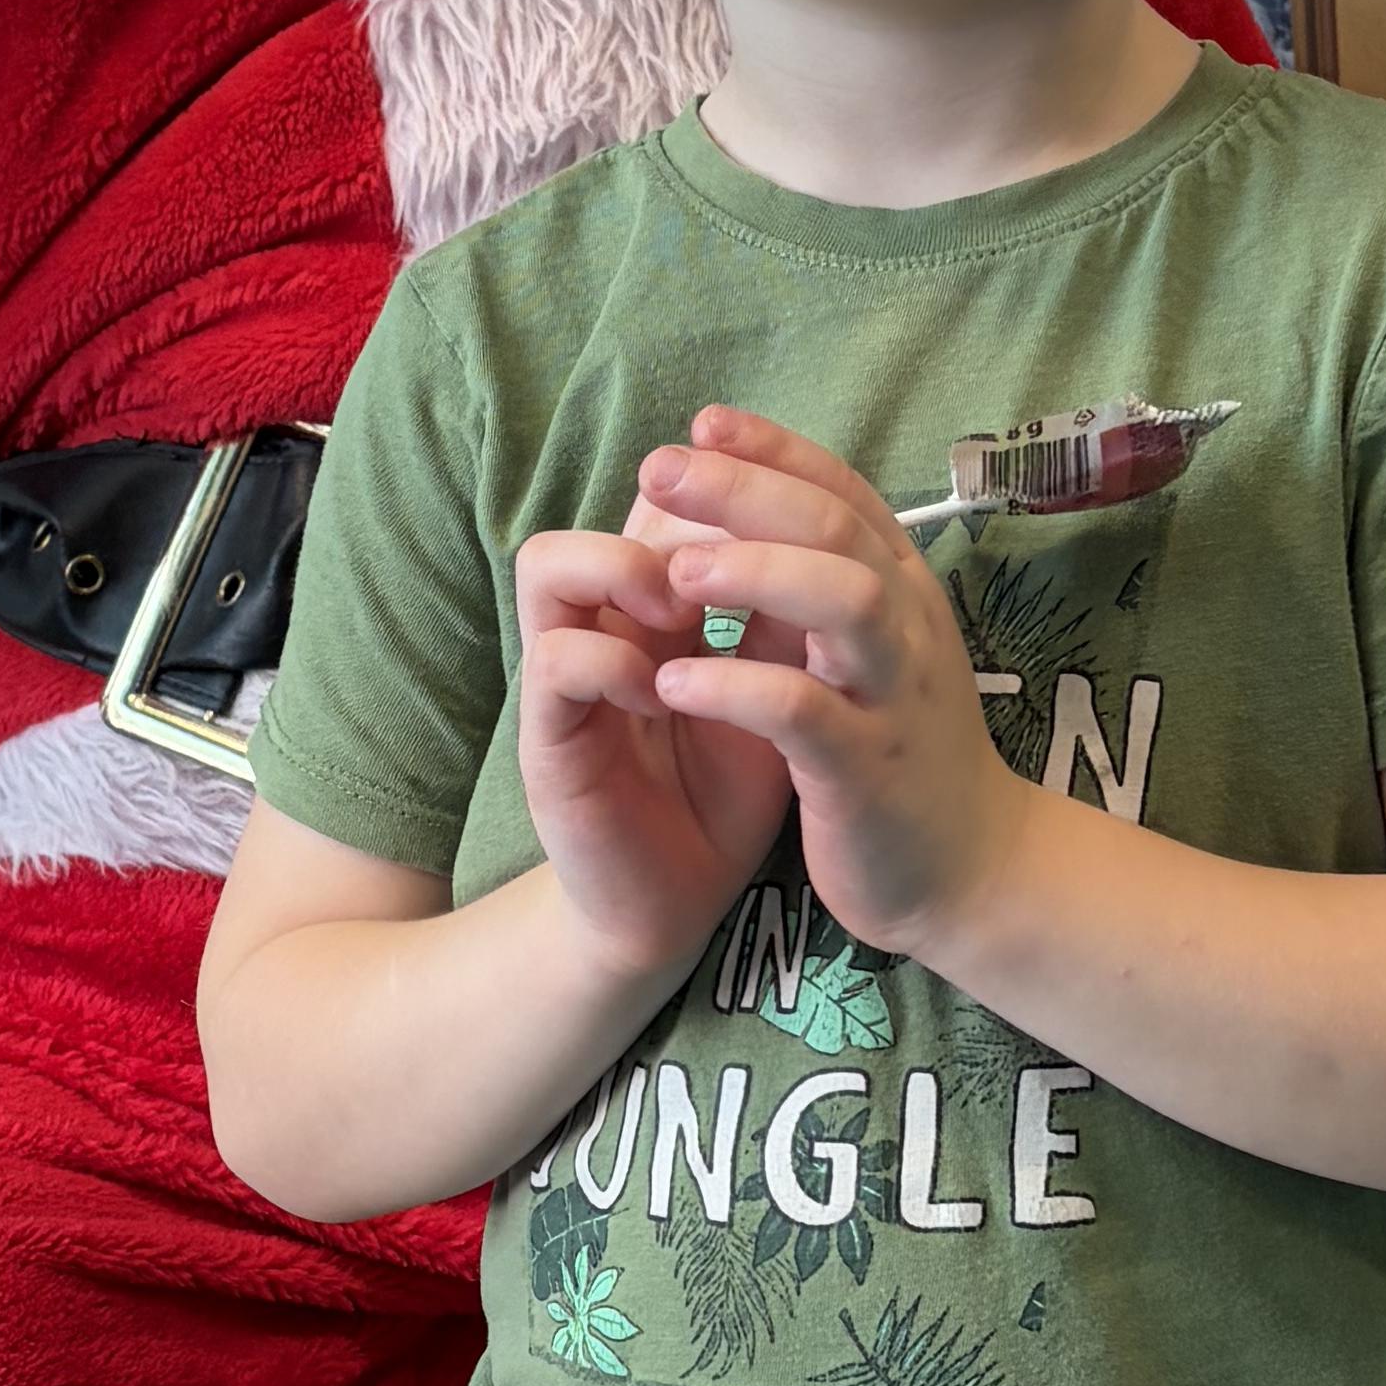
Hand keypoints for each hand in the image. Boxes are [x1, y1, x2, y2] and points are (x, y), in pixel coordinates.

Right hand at [514, 514, 790, 974]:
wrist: (681, 904)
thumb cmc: (727, 796)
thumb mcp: (778, 691)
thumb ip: (788, 619)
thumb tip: (836, 535)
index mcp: (660, 609)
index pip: (672, 502)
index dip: (729, 481)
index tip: (789, 513)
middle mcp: (607, 626)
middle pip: (605, 508)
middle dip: (682, 505)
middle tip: (731, 549)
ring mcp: (568, 677)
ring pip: (549, 562)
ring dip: (625, 569)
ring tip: (686, 609)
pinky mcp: (550, 739)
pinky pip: (559, 661)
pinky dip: (612, 661)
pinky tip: (665, 693)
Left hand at [632, 408, 1035, 961]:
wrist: (972, 869)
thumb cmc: (902, 749)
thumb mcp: (873, 652)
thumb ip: (827, 584)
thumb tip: (754, 511)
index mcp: (903, 590)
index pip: (844, 492)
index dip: (775, 451)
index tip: (702, 424)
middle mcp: (907, 628)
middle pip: (836, 529)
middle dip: (746, 491)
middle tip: (661, 471)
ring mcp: (892, 696)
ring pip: (842, 603)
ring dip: (755, 575)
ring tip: (674, 571)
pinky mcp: (865, 770)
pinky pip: (804, 713)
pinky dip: (739, 688)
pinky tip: (674, 680)